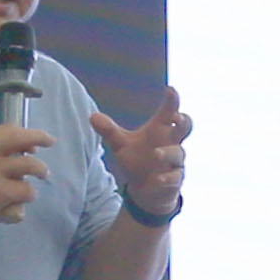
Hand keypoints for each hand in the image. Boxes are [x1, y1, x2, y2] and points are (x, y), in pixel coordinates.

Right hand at [0, 125, 55, 227]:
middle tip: (51, 142)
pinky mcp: (0, 193)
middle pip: (23, 139)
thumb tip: (31, 148)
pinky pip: (27, 190)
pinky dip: (29, 194)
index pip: (10, 129)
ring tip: (43, 174)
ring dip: (41, 170)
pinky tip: (23, 197)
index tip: (40, 138)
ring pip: (31, 166)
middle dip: (41, 138)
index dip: (29, 132)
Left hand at [95, 92, 192, 220]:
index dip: (172, 101)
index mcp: (161, 129)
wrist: (146, 189)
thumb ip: (110, 131)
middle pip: (185, 127)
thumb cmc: (138, 160)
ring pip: (178, 153)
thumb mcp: (121, 144)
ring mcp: (175, 161)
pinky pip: (175, 177)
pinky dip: (167, 178)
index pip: (169, 111)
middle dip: (183, 121)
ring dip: (167, 153)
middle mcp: (171, 142)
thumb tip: (93, 116)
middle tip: (176, 117)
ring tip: (155, 154)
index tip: (170, 89)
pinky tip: (157, 179)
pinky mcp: (175, 179)